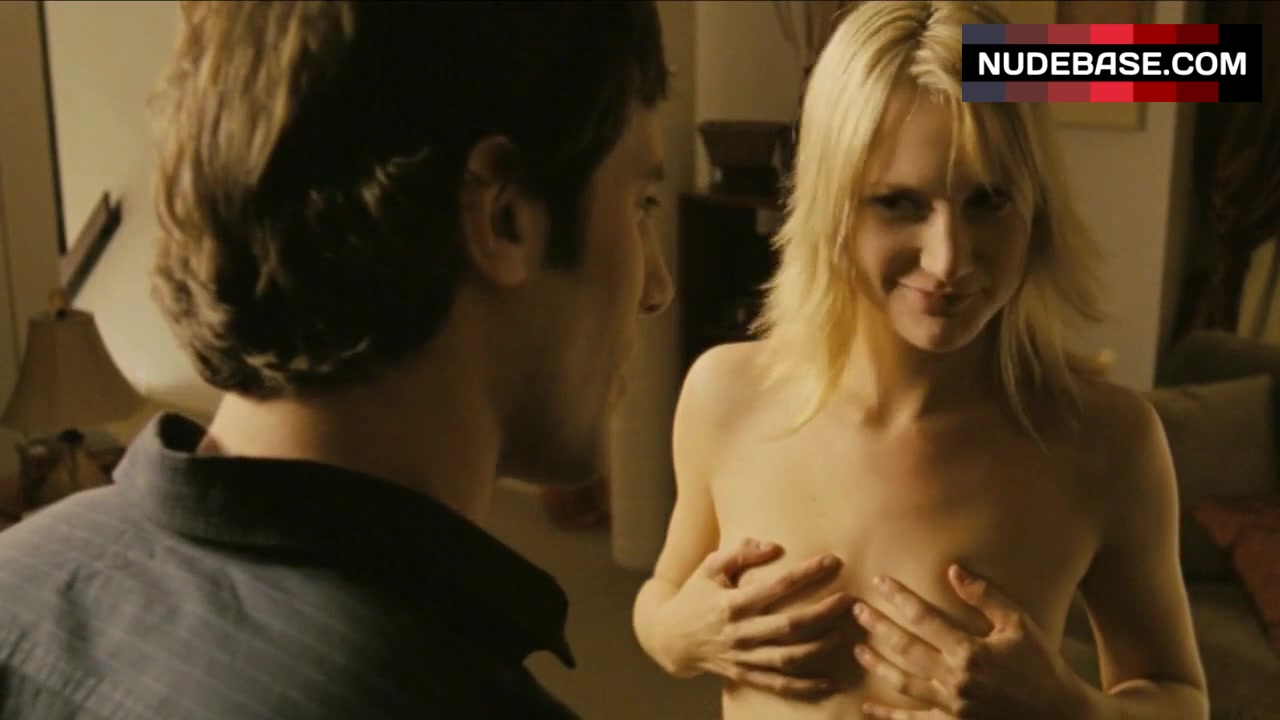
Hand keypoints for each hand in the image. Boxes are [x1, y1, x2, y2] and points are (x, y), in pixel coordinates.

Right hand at [659, 537, 853, 698]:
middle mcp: (738, 632)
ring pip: (787, 657)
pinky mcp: (743, 674)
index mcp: (731, 603)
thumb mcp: (710, 567)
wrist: (669, 638)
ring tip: (843, 634)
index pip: (777, 586)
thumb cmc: (695, 595)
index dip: (806, 573)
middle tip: (849, 601)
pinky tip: (828, 682)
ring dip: (819, 648)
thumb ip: (740, 552)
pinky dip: (804, 686)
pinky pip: (777, 684)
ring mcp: (742, 657)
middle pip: (789, 625)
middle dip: (823, 612)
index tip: (832, 560)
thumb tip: (774, 546)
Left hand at [851, 564, 1087, 718]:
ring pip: (902, 683)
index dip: (899, 597)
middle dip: (877, 626)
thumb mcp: (1019, 625)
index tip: (879, 581)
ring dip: (876, 665)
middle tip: (855, 610)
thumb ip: (985, 597)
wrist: (1059, 715)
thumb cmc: (1042, 665)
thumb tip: (952, 570)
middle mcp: (955, 679)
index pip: (924, 617)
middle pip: (904, 648)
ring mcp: (951, 705)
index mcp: (970, 651)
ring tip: (856, 649)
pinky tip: (866, 709)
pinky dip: (888, 717)